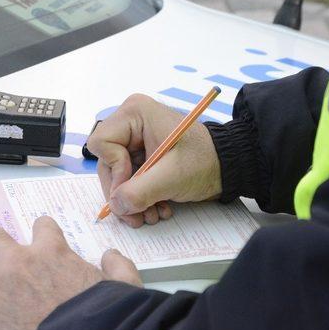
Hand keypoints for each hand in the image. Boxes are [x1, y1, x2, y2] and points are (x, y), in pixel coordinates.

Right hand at [87, 94, 221, 227]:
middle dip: (123, 193)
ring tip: (152, 215)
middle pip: (106, 163)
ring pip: (117, 176)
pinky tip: (157, 208)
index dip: (114, 170)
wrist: (227, 167)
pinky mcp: (142, 155)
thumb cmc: (205, 161)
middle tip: (138, 215)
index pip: (102, 144)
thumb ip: (140, 192)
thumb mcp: (171, 177)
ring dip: (132, 201)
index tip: (133, 188)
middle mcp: (131, 122)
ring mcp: (135, 140)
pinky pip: (128, 180)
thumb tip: (116, 205)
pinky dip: (140, 198)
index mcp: (135, 113)